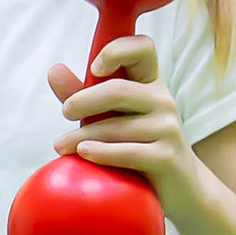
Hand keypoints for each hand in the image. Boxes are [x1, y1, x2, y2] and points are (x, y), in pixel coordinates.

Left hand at [47, 37, 192, 209]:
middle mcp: (164, 100)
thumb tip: (54, 70)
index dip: (118, 50)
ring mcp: (169, 129)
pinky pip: (128, 152)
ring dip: (81, 137)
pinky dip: (102, 153)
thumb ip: (83, 94)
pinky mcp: (167, 157)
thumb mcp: (111, 116)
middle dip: (84, 100)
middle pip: (118, 90)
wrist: (181, 187)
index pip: (143, 47)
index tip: (95, 69)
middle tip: (65, 112)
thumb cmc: (139, 145)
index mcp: (150, 83)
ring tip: (61, 146)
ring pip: (117, 127)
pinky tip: (83, 154)